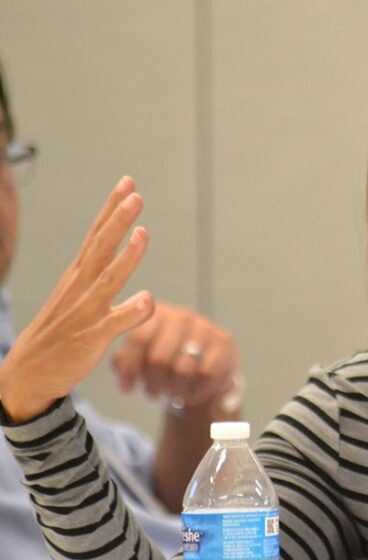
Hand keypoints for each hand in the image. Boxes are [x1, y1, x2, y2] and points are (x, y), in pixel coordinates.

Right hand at [0, 177, 153, 421]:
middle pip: (99, 249)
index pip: (96, 236)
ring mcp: (84, 313)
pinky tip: (148, 300)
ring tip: (144, 233)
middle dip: (117, 221)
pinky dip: (130, 312)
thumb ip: (104, 281)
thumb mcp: (80, 300)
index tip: (128, 183)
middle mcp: (79, 290)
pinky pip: (112, 324)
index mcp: (77, 278)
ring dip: (126, 258)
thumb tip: (131, 264)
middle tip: (135, 195)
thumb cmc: (60, 336)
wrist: (26, 377)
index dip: (112, 210)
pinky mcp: (90, 339)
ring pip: (107, 281)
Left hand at [112, 302, 237, 408]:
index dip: (130, 369)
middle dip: (154, 383)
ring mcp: (205, 328)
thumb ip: (125, 363)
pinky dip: (195, 391)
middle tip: (152, 392)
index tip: (128, 389)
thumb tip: (125, 384)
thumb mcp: (139, 357)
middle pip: (159, 358)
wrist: (204, 364)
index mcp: (155, 314)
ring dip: (174, 390)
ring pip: (183, 369)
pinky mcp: (225, 343)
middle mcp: (181, 316)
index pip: (138, 339)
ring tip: (171, 393)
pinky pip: (207, 374)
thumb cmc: (165, 360)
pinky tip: (190, 394)